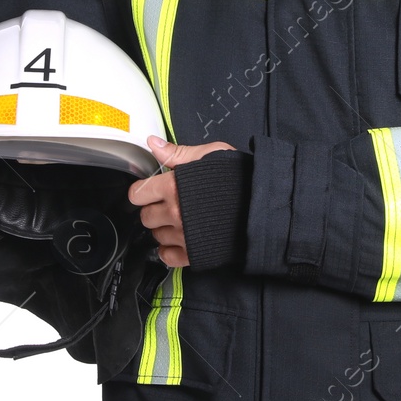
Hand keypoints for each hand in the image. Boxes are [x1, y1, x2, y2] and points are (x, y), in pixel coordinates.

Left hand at [127, 135, 235, 266]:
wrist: (263, 206)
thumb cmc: (240, 178)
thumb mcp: (210, 155)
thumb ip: (178, 153)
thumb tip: (153, 143)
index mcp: (174, 187)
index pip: (137, 194)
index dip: (143, 191)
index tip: (150, 191)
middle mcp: (175, 213)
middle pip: (145, 217)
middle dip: (154, 210)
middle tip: (169, 204)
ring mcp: (183, 236)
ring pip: (157, 236)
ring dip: (164, 229)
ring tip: (180, 220)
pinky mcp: (193, 254)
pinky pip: (167, 257)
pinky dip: (170, 250)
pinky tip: (180, 240)